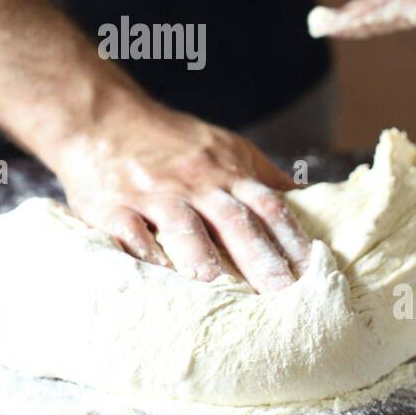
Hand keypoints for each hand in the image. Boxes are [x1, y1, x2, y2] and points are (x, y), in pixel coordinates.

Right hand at [46, 102, 312, 291]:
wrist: (104, 117)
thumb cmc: (170, 140)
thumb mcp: (224, 147)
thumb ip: (261, 177)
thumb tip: (308, 200)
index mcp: (227, 170)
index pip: (268, 207)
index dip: (292, 241)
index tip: (312, 275)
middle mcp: (196, 181)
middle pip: (235, 223)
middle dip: (261, 261)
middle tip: (282, 296)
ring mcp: (155, 193)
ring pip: (185, 227)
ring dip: (204, 260)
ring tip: (222, 292)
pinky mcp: (114, 206)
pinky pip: (131, 232)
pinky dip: (147, 254)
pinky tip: (160, 277)